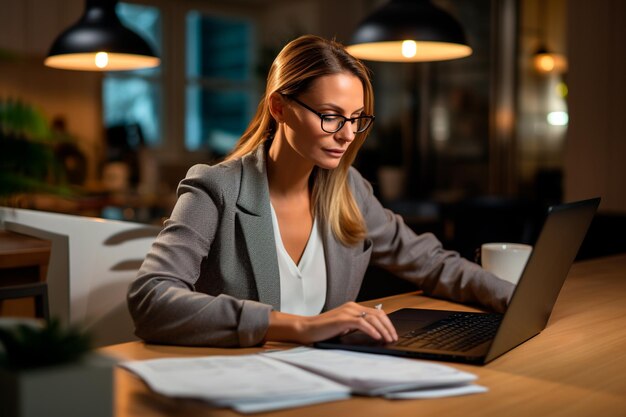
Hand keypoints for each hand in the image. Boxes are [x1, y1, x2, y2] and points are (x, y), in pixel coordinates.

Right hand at [266, 302, 397, 344]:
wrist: (307, 329)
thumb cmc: (324, 330)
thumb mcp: (344, 327)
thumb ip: (357, 326)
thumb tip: (374, 333)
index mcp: (353, 307)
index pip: (377, 312)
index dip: (387, 323)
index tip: (392, 333)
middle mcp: (352, 307)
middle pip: (378, 314)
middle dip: (389, 327)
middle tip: (394, 337)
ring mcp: (347, 312)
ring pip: (372, 318)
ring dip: (383, 330)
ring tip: (388, 339)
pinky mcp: (343, 319)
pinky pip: (362, 323)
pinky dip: (372, 330)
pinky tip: (377, 337)